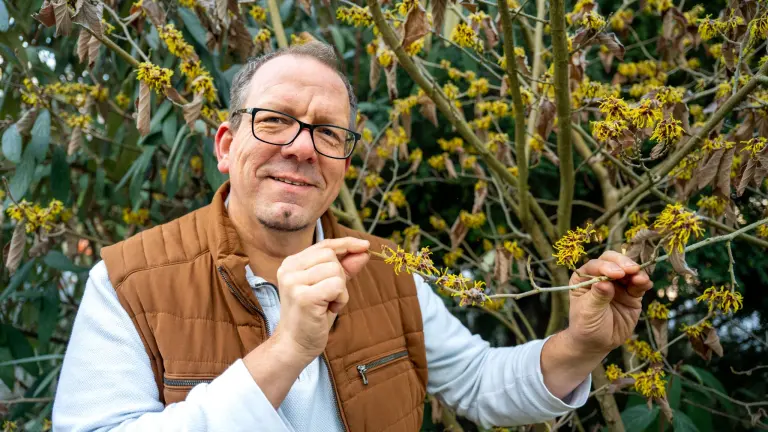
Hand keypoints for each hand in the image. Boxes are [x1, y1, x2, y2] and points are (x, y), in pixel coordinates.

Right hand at [272, 237, 369, 362]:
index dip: (346, 244)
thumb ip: (345, 268)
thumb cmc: (312, 316)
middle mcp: (289, 268)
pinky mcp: (303, 296)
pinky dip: (340, 299)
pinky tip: (329, 310)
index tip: (365, 245)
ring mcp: (294, 282)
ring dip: (340, 290)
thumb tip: (363, 251)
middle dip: (340, 276)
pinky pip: (337, 286)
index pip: (324, 245)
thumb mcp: (330, 288)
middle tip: (329, 297)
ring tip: (327, 304)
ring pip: (335, 271)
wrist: (295, 345)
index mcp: (292, 263)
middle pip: (331, 256)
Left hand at [566, 250, 653, 354]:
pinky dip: (643, 282)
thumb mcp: (588, 312)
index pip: (596, 265)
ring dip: (636, 272)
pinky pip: (639, 285)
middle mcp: (601, 277)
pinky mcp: (632, 295)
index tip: (616, 274)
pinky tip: (646, 284)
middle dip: (623, 263)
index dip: (606, 267)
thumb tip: (605, 284)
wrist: (597, 343)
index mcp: (584, 277)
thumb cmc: (586, 325)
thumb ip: (598, 297)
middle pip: (613, 261)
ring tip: (641, 279)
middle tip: (631, 269)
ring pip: (629, 271)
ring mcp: (618, 285)